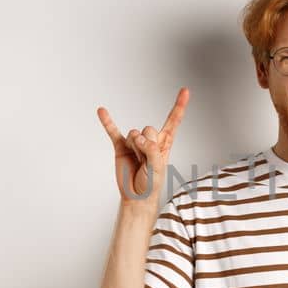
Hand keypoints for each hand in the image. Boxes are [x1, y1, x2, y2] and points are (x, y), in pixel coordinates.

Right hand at [98, 87, 188, 205]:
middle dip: (146, 144)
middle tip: (145, 161)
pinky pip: (113, 131)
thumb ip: (153, 151)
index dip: (179, 106)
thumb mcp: (158, 168)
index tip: (185, 91)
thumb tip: (140, 138)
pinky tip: (102, 111)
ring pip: (134, 133)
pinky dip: (107, 122)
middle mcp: (150, 140)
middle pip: (148, 128)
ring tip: (136, 161)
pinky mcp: (121, 147)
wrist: (136, 197)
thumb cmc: (151, 184)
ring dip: (135, 148)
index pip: (173, 121)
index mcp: (164, 143)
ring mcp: (134, 143)